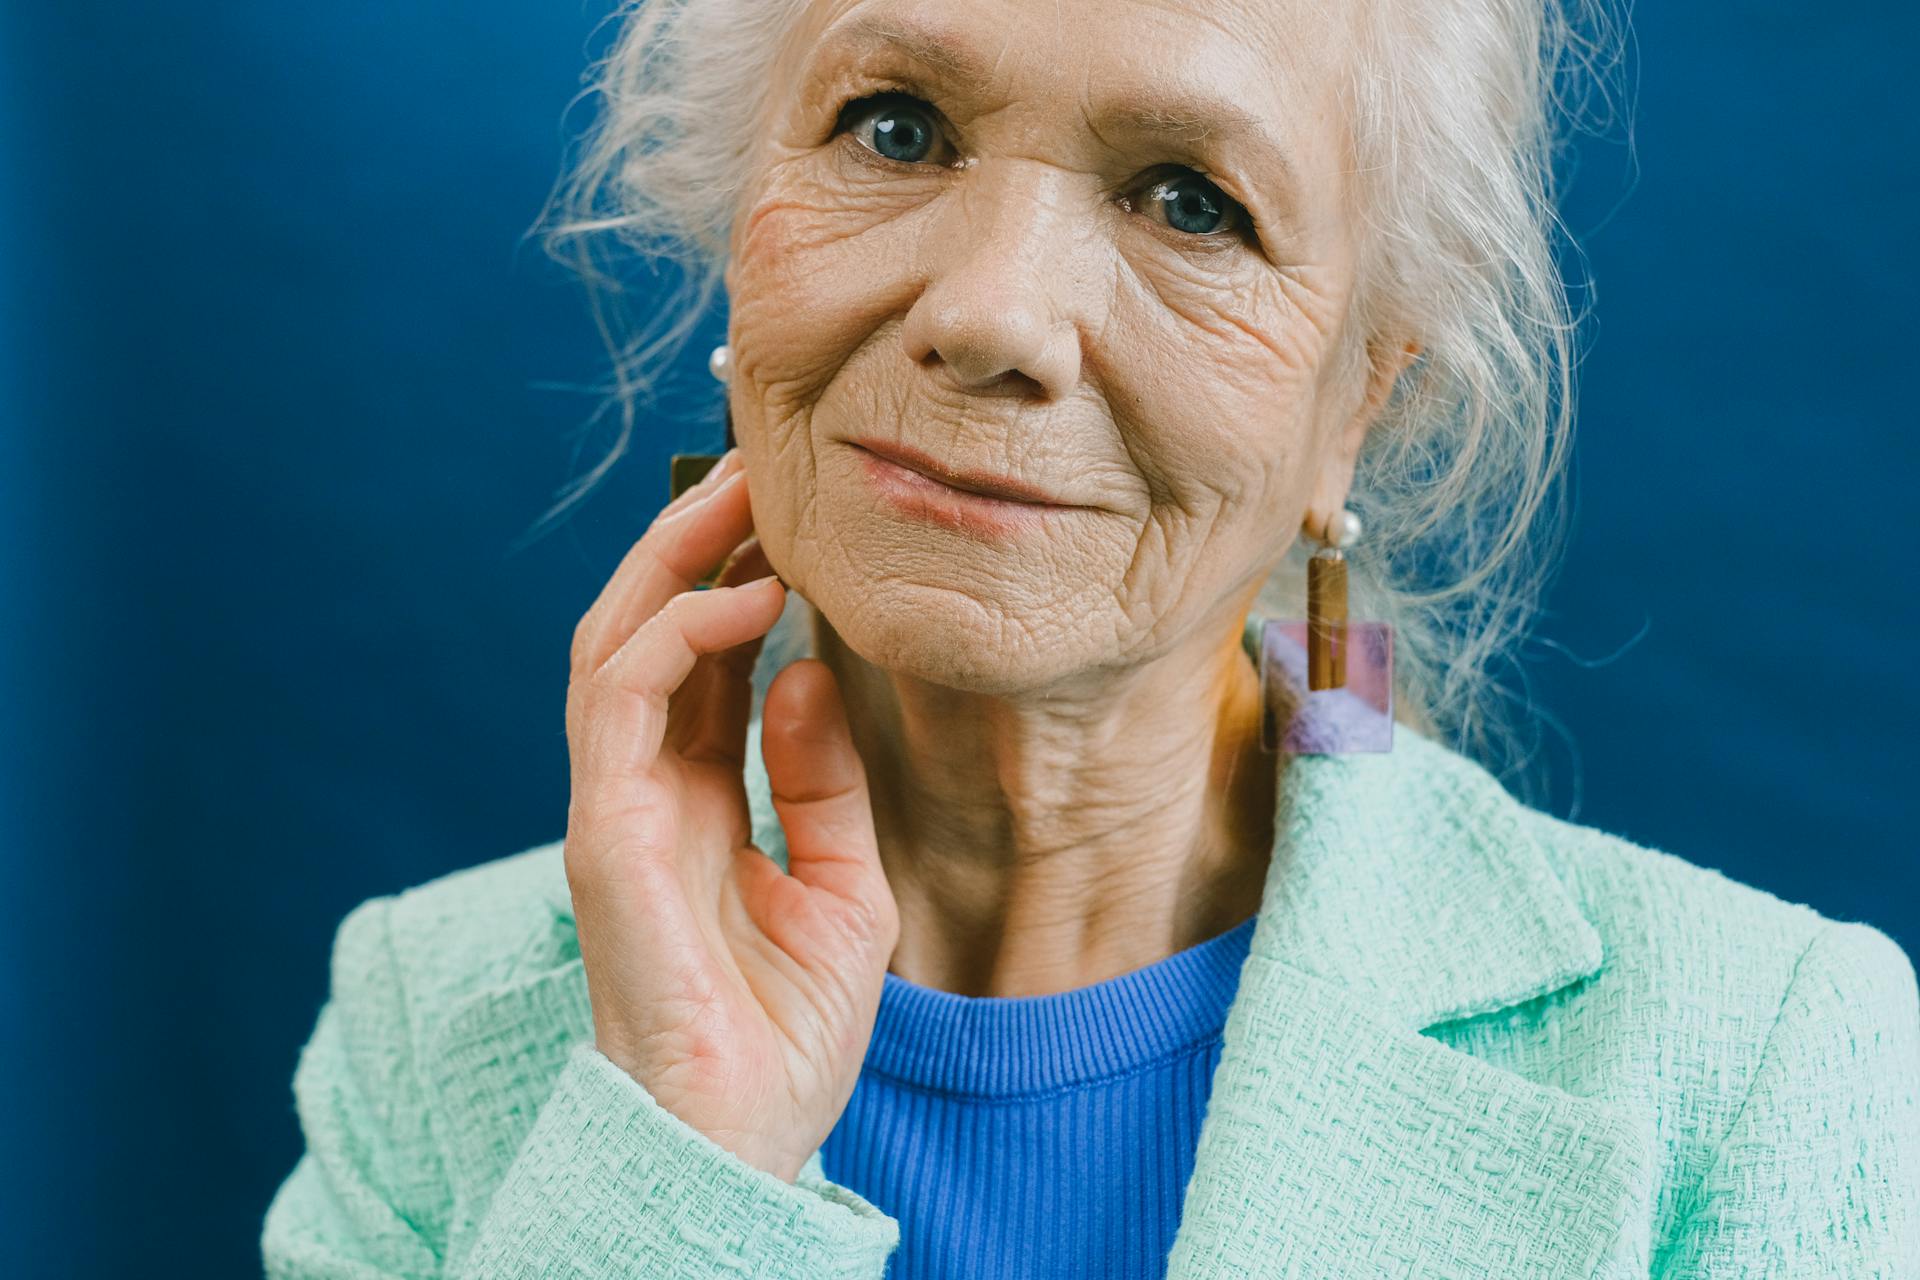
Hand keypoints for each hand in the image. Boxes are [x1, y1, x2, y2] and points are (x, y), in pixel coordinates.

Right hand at [562, 447, 898, 1183]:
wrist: (741, 1133)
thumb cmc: (786, 1033)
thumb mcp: (843, 888)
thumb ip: (824, 781)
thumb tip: (814, 670)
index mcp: (700, 799)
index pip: (703, 663)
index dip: (737, 580)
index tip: (793, 516)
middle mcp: (647, 789)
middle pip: (649, 632)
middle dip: (694, 544)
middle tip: (755, 469)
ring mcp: (615, 803)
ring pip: (613, 643)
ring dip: (671, 561)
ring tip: (739, 496)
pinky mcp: (602, 827)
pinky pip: (618, 700)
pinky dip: (673, 635)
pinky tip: (743, 601)